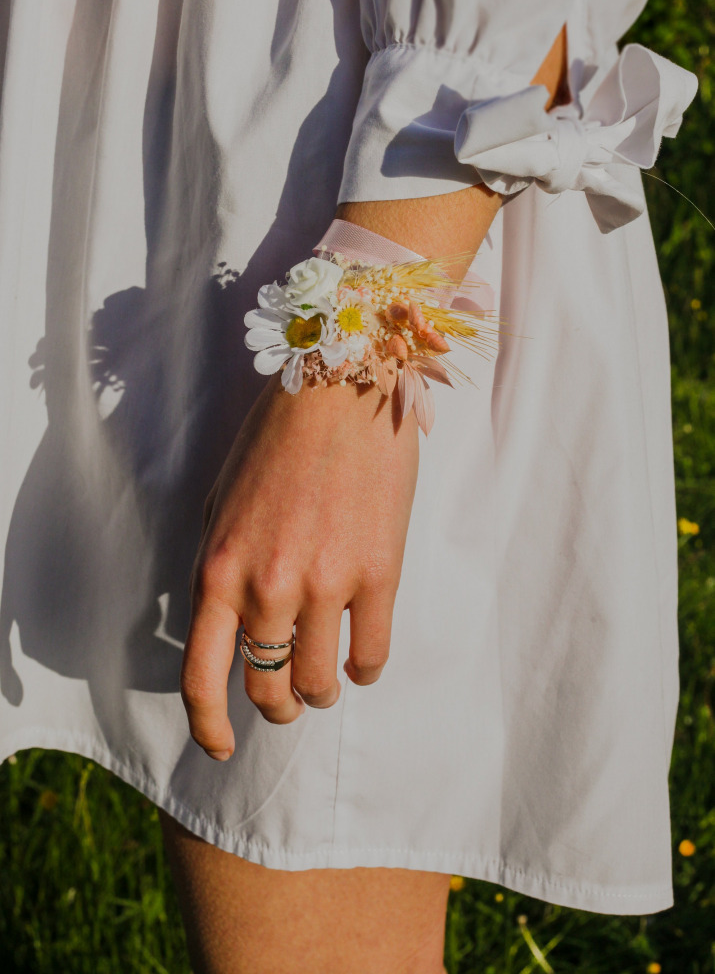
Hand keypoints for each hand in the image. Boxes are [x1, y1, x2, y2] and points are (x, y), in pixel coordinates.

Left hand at [181, 372, 418, 759]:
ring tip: (326, 681)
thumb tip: (227, 624)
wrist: (341, 389)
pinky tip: (362, 662)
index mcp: (219, 568)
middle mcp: (267, 586)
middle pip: (266, 687)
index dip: (208, 725)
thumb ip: (220, 568)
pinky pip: (372, 654)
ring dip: (321, 692)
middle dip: (276, 707)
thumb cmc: (277, 439)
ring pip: (319, 681)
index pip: (202, 675)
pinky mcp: (379, 574)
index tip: (221, 746)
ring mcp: (326, 583)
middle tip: (287, 702)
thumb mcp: (222, 503)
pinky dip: (365, 669)